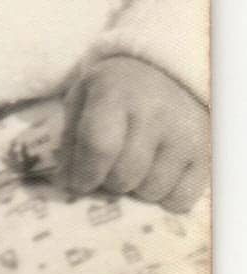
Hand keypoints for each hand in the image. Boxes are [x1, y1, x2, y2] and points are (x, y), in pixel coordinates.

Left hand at [58, 55, 206, 212]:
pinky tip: (157, 175)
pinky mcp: (204, 155)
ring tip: (133, 167)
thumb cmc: (115, 90)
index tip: (79, 182)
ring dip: (135, 189)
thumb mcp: (83, 97)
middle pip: (124, 175)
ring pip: (151, 191)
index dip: (85, 172)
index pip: (98, 145)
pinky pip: (179, 200)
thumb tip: (68, 184)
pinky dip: (163, 197)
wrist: (164, 73)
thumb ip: (70, 137)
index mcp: (115, 92)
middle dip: (108, 182)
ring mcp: (183, 134)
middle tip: (107, 170)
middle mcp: (153, 111)